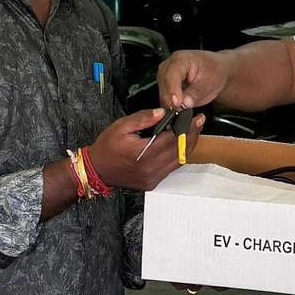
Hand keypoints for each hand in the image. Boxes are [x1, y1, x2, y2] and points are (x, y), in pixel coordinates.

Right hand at [85, 107, 203, 193]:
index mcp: (143, 154)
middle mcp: (151, 169)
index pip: (173, 139)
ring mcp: (152, 178)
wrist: (96, 169)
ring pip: (178, 161)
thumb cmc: (106, 147)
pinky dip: (178, 155)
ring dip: (188, 145)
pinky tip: (181, 144)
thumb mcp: (121, 126)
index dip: (186, 127)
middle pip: (180, 150)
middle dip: (192, 135)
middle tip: (199, 121)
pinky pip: (171, 168)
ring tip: (193, 131)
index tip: (194, 117)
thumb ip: (143, 118)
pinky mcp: (152, 183)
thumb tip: (162, 112)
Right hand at [155, 48, 234, 110]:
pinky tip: (180, 106)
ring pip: (162, 92)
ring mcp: (166, 75)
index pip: (172, 74)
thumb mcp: (209, 83)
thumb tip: (184, 103)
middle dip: (171, 99)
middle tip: (182, 108)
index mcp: (182, 58)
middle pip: (164, 84)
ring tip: (183, 107)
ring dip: (170, 102)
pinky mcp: (166, 85)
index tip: (178, 103)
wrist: (217, 71)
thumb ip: (196, 93)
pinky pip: (164, 97)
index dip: (174, 90)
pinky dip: (171, 104)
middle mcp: (170, 65)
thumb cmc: (214, 71)